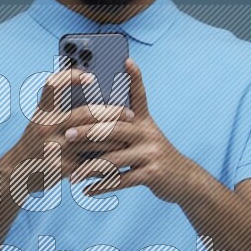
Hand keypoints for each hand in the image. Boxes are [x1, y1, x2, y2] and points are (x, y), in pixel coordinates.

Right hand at [11, 66, 132, 192]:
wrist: (19, 172)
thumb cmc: (37, 142)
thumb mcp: (41, 121)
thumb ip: (60, 109)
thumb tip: (95, 95)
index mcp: (42, 112)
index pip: (53, 85)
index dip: (71, 77)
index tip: (91, 77)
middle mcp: (46, 127)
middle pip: (85, 114)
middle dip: (111, 112)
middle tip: (129, 113)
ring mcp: (54, 148)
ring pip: (93, 138)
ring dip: (115, 136)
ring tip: (129, 133)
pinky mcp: (62, 167)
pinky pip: (91, 160)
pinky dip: (107, 157)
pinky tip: (119, 155)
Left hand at [65, 58, 184, 203]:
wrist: (183, 180)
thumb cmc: (154, 157)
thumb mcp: (146, 136)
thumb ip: (125, 127)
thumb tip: (93, 123)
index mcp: (144, 122)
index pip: (139, 96)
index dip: (135, 78)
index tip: (127, 60)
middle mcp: (149, 134)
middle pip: (115, 128)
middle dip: (89, 131)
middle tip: (67, 134)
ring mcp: (151, 153)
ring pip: (114, 158)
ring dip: (90, 168)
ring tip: (73, 175)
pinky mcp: (152, 174)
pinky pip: (122, 180)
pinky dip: (102, 186)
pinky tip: (87, 190)